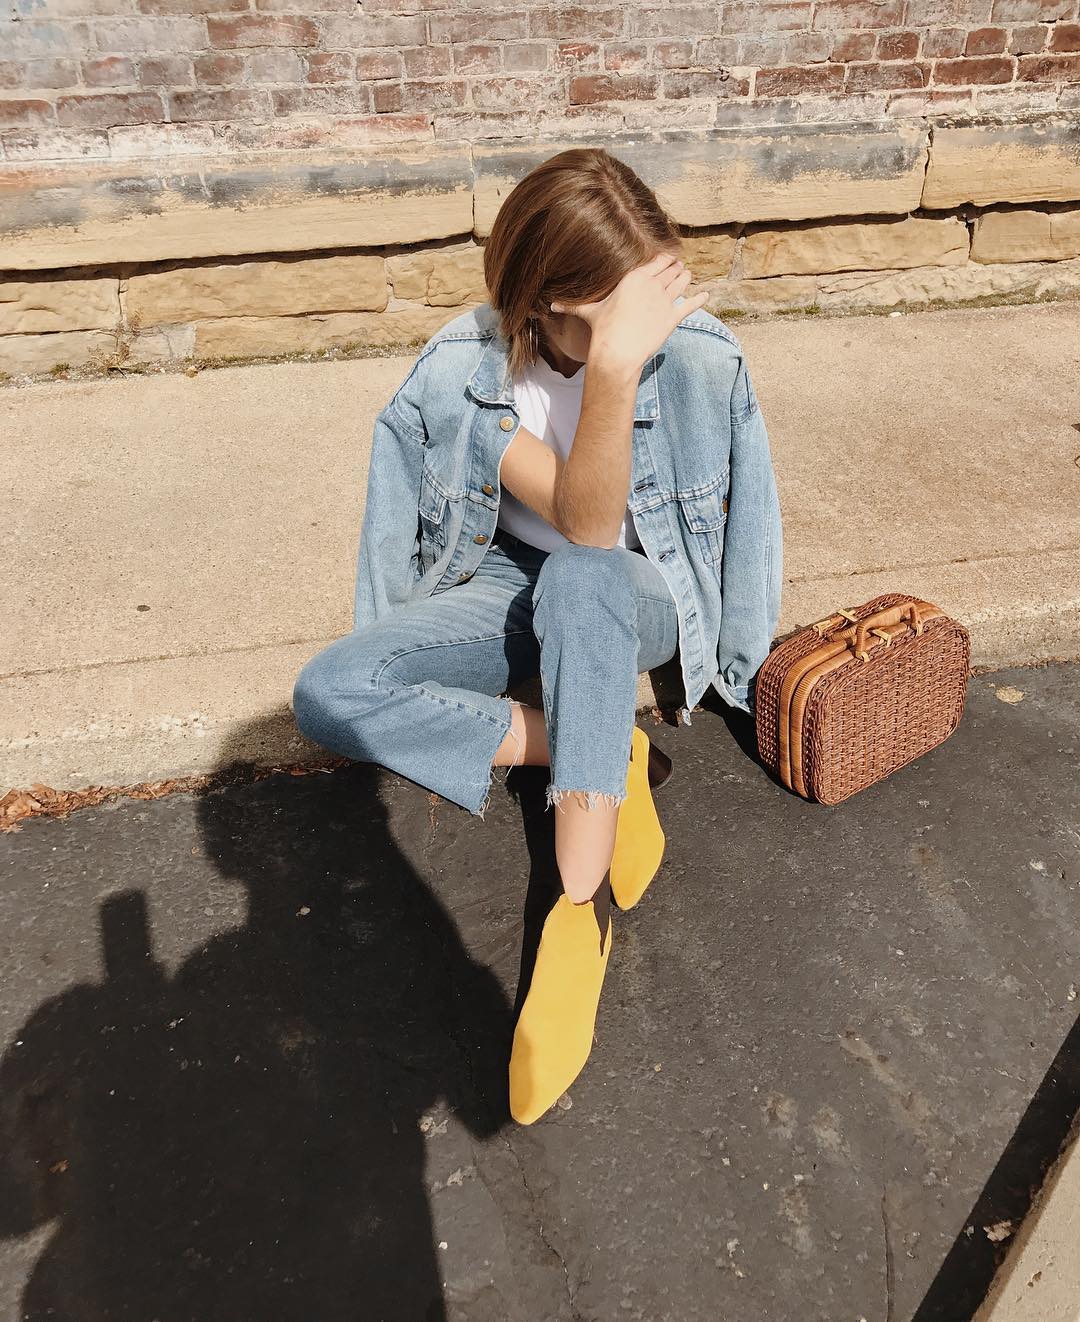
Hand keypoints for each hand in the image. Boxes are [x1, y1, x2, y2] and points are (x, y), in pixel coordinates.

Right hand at [550, 252, 709, 371]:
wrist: (617, 351)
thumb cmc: (603, 329)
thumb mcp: (588, 312)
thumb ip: (572, 306)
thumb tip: (550, 306)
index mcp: (636, 276)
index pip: (658, 260)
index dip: (665, 259)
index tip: (667, 260)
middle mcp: (654, 284)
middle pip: (672, 269)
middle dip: (676, 268)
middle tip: (678, 268)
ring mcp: (666, 300)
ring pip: (683, 281)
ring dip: (686, 278)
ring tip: (687, 277)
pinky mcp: (674, 317)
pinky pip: (692, 304)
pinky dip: (701, 299)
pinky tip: (706, 295)